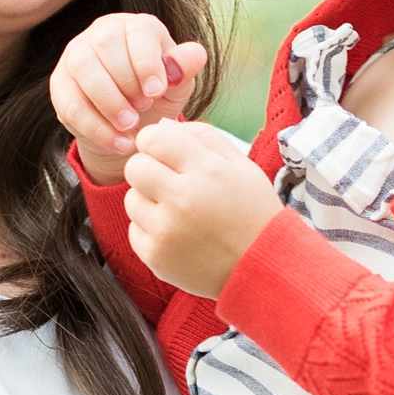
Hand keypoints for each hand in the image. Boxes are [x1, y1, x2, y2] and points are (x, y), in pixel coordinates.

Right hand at [50, 14, 206, 187]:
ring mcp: (76, 55)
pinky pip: (70, 102)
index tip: (157, 92)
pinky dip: (95, 126)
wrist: (130, 125)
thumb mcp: (176, 85)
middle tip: (143, 108)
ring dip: (107, 100)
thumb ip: (184, 69)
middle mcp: (102, 32)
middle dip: (125, 80)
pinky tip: (118, 142)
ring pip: (83, 69)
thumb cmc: (156, 95)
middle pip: (105, 44)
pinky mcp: (60, 84)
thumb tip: (196, 54)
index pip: (137, 31)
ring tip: (130, 126)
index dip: (147, 62)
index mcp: (135, 26)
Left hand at [123, 116, 278, 297]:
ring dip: (149, 200)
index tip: (165, 151)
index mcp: (206, 171)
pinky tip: (177, 233)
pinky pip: (134, 229)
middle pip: (134, 166)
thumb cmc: (253, 212)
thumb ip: (203, 137)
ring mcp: (166, 232)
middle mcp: (182, 200)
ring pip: (130, 199)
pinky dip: (151, 230)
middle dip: (148, 168)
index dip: (155, 141)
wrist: (262, 268)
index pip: (153, 138)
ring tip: (178, 211)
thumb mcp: (241, 165)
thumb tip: (161, 126)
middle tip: (170, 181)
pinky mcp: (156, 257)